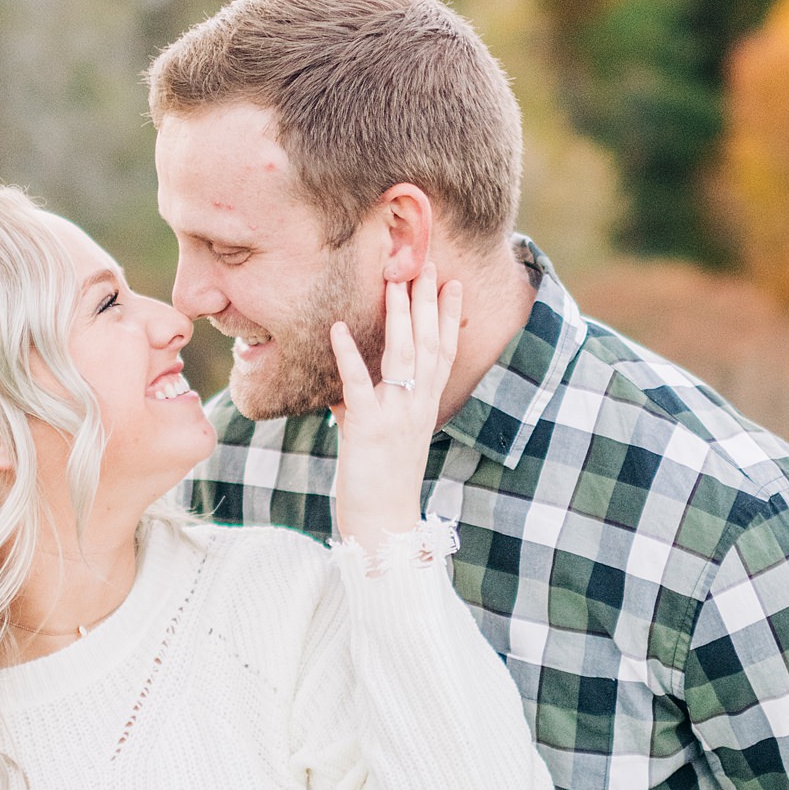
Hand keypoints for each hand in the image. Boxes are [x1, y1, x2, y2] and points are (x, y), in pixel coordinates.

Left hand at [331, 266, 462, 553]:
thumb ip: (368, 412)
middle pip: (428, 343)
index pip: (443, 352)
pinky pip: (357, 385)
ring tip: (394, 280)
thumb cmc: (382, 487)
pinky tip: (336, 329)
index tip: (452, 283)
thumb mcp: (384, 441)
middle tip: (427, 263)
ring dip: (400, 315)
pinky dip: (347, 355)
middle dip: (428, 301)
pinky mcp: (367, 428)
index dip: (448, 316)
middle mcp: (417, 406)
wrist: (384, 526)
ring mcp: (395, 415)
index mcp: (425, 407)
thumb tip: (346, 396)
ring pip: (403, 355)